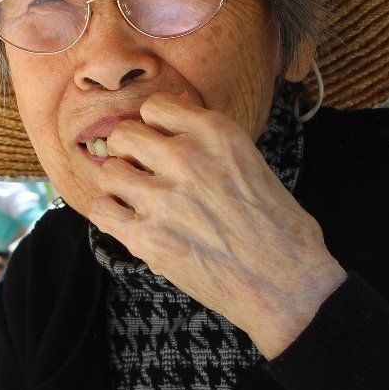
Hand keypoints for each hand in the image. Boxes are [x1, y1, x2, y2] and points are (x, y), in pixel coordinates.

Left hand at [84, 92, 345, 358]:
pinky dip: (112, 216)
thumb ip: (209, 140)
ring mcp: (164, 198)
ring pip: (108, 172)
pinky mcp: (148, 238)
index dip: (155, 127)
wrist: (287, 282)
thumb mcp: (251, 162)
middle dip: (131, 153)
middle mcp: (186, 157)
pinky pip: (102, 211)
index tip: (160, 144)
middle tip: (144, 172)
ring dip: (121, 186)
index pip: (155, 107)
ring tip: (139, 200)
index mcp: (217, 133)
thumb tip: (177, 116)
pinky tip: (131, 222)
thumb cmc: (278, 226)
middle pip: (124, 135)